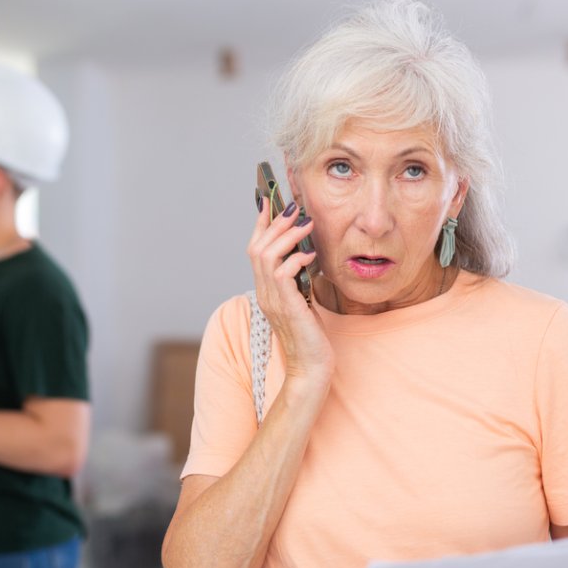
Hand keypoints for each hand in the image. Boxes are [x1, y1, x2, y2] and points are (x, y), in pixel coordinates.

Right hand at [247, 196, 332, 383]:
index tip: (269, 200)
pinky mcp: (286, 306)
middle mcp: (263, 293)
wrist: (310, 367)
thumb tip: (306, 253)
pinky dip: (296, 258)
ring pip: (266, 255)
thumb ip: (298, 280)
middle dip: (274, 224)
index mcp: (265, 290)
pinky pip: (283, 272)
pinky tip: (311, 254)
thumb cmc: (310, 336)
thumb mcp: (302, 301)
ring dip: (286, 236)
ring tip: (306, 224)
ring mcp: (271, 300)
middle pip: (257, 248)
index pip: (255, 250)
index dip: (261, 224)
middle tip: (294, 209)